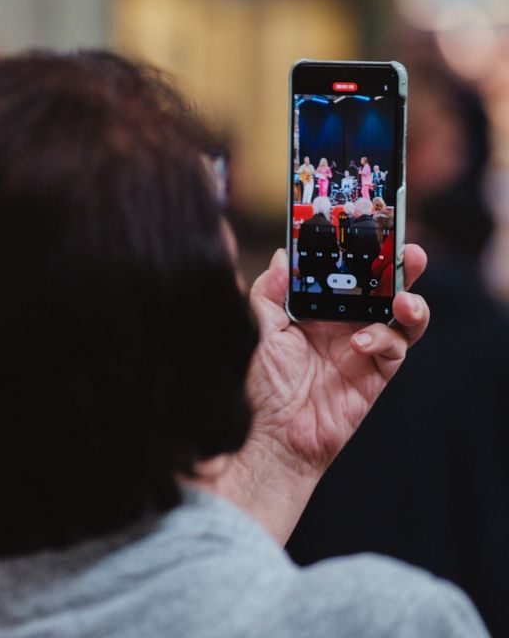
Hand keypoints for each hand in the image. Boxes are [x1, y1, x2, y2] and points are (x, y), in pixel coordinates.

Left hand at [194, 245, 429, 543]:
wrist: (267, 437)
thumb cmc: (257, 385)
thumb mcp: (255, 330)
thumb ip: (268, 293)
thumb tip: (281, 256)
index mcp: (313, 308)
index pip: (342, 271)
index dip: (356, 250)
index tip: (367, 227)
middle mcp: (341, 323)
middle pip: (380, 287)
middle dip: (398, 266)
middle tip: (407, 251)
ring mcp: (361, 348)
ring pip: (401, 315)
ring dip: (409, 302)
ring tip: (403, 299)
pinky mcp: (375, 375)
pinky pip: (394, 349)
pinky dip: (384, 338)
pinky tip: (362, 342)